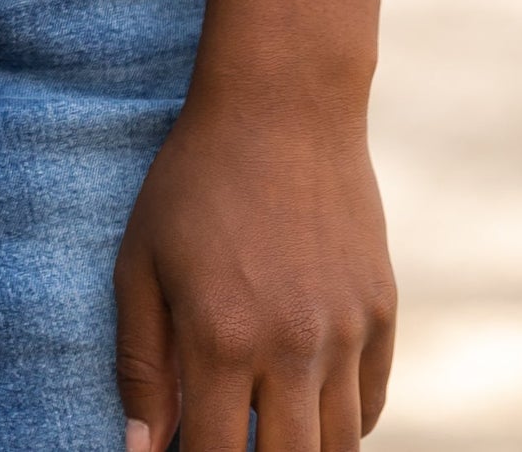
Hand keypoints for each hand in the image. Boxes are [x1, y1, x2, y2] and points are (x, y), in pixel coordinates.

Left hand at [113, 96, 396, 451]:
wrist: (282, 104)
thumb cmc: (195, 179)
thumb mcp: (140, 261)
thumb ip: (141, 363)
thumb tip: (142, 451)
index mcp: (221, 338)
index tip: (187, 451)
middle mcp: (292, 346)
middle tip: (232, 436)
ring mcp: (345, 331)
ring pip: (339, 448)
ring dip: (302, 450)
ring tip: (268, 427)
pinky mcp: (381, 311)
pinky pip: (370, 405)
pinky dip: (342, 422)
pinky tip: (307, 406)